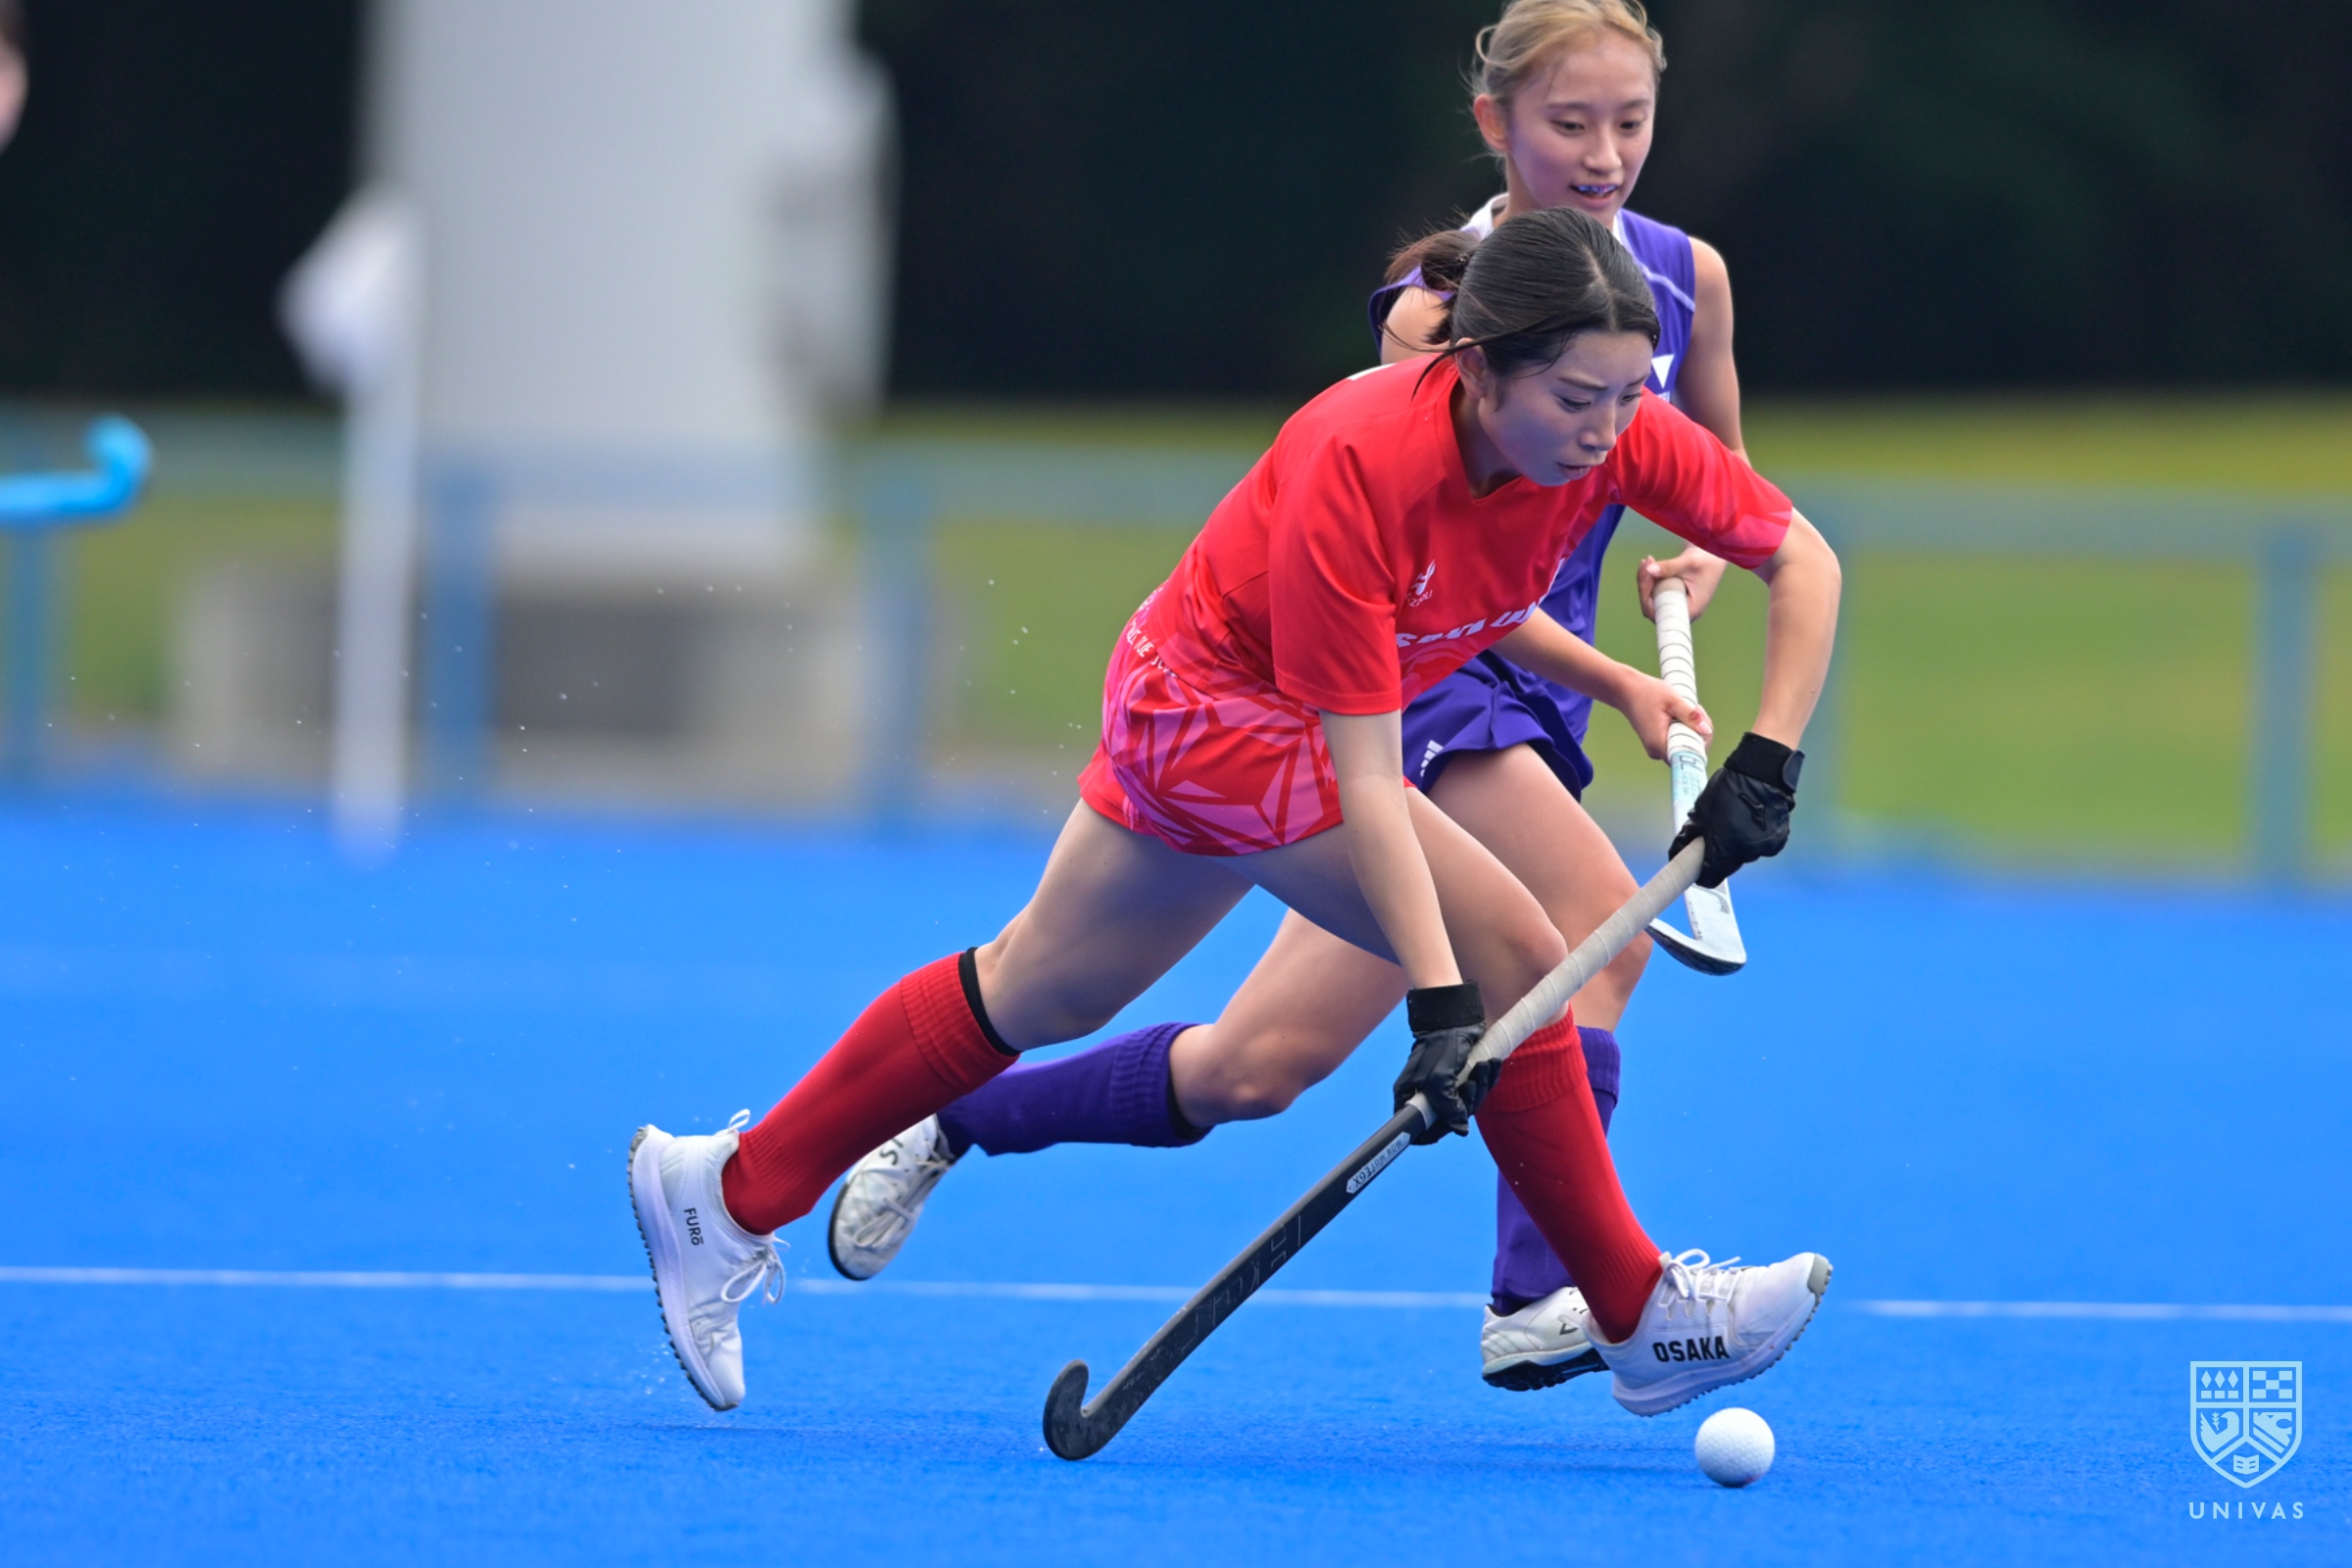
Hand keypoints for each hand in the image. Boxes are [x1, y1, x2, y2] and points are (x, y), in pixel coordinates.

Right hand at [1391, 983, 1495, 1143]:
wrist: (1457, 1016)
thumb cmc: (1442, 1044)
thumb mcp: (1440, 1079)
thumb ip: (1447, 1108)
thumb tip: (1460, 1129)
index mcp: (1412, 1095)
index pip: (1420, 1128)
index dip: (1436, 1131)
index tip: (1451, 1123)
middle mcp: (1428, 1094)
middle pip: (1450, 1119)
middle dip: (1467, 1102)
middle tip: (1471, 1084)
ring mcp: (1447, 1086)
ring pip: (1469, 1104)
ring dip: (1481, 1087)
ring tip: (1482, 1066)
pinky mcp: (1465, 1076)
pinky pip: (1481, 1090)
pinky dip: (1489, 1078)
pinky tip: (1490, 1063)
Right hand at [1610, 669, 1711, 760]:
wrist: (1626, 691)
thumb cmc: (1647, 693)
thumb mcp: (1673, 701)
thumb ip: (1690, 716)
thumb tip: (1706, 731)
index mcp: (1659, 744)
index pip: (1690, 754)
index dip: (1702, 739)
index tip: (1701, 719)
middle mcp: (1657, 752)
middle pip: (1690, 750)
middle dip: (1699, 730)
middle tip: (1696, 709)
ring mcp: (1657, 749)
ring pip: (1685, 745)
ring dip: (1692, 728)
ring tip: (1688, 708)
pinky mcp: (1658, 744)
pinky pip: (1678, 741)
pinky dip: (1684, 728)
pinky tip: (1681, 714)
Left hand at [1638, 548, 1729, 621]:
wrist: (1714, 552)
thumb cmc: (1708, 559)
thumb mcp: (1689, 562)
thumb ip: (1669, 567)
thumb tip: (1649, 569)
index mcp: (1691, 610)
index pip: (1661, 614)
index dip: (1647, 599)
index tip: (1646, 579)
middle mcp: (1682, 610)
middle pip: (1653, 607)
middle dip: (1645, 585)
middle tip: (1645, 564)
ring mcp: (1677, 603)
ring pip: (1652, 599)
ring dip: (1645, 581)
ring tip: (1647, 561)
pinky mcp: (1672, 595)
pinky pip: (1655, 592)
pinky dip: (1649, 579)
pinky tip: (1648, 563)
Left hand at [1668, 731, 1801, 888]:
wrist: (1763, 772)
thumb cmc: (1728, 787)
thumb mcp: (1701, 809)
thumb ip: (1692, 832)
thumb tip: (1682, 847)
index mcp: (1724, 848)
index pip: (1709, 876)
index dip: (1701, 873)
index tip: (1696, 866)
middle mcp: (1746, 854)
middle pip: (1727, 865)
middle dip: (1719, 855)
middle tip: (1714, 836)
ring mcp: (1764, 848)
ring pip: (1744, 854)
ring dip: (1737, 845)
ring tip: (1734, 822)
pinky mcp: (1778, 840)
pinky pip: (1760, 845)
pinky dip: (1753, 837)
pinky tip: (1751, 819)